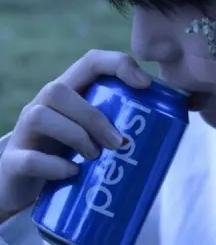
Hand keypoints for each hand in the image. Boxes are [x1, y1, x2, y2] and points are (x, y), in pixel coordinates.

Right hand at [0, 50, 150, 214]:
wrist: (26, 181)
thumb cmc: (70, 152)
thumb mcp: (95, 133)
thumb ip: (120, 124)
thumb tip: (170, 122)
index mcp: (70, 95)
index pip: (90, 62)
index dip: (118, 65)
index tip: (145, 85)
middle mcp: (44, 106)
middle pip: (60, 90)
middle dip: (94, 116)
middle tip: (119, 143)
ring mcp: (25, 133)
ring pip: (42, 116)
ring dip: (77, 137)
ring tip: (95, 157)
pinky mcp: (14, 162)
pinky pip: (29, 158)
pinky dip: (54, 166)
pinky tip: (72, 173)